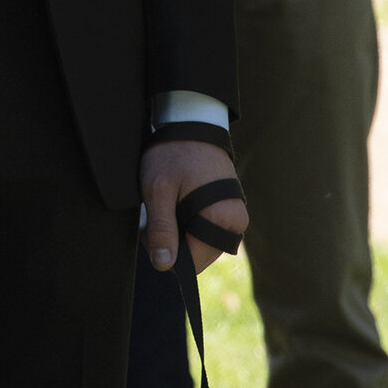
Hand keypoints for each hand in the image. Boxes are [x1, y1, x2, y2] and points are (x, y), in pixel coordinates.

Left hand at [139, 140, 247, 274]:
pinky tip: (180, 203)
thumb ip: (161, 229)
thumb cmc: (174, 153)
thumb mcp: (158, 189)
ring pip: (203, 245)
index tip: (150, 231)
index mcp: (222, 220)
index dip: (167, 253)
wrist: (193, 122)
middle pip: (199, 255)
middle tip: (158, 213)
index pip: (192, 262)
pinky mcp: (231, 210)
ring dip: (183, 233)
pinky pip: (209, 231)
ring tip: (169, 205)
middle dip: (175, 243)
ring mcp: (236, 217)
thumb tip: (164, 265)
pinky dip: (191, 224)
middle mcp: (236, 223)